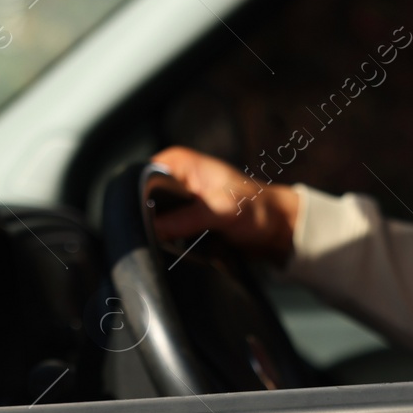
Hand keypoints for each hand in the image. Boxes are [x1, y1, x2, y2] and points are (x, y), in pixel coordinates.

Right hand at [150, 146, 300, 260]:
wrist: (276, 228)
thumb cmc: (257, 208)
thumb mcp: (222, 210)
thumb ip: (188, 217)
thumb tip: (154, 228)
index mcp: (178, 162)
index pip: (140, 178)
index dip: (136, 201)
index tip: (138, 225)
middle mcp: (174, 177)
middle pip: (143, 200)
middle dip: (146, 221)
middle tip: (151, 241)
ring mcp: (178, 199)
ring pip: (153, 219)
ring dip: (157, 235)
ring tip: (163, 247)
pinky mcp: (183, 219)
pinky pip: (165, 231)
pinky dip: (167, 241)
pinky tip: (170, 250)